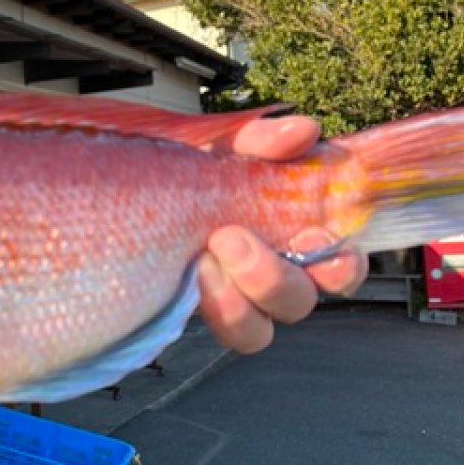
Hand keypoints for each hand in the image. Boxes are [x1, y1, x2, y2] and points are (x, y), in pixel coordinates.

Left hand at [197, 117, 368, 353]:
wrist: (123, 192)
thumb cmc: (189, 171)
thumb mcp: (222, 147)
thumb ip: (262, 139)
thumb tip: (303, 132)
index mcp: (290, 238)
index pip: (339, 267)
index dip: (340, 265)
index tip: (312, 237)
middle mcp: (269, 276)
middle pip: (298, 304)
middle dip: (272, 279)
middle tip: (231, 239)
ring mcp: (231, 300)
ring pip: (257, 332)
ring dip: (236, 304)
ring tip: (203, 262)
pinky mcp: (194, 315)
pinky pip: (214, 331)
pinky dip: (209, 309)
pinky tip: (187, 280)